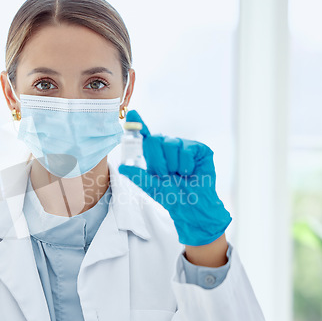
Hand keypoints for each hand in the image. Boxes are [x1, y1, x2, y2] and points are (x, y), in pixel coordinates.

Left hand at [118, 110, 230, 245]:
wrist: (192, 207)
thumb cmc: (172, 197)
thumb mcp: (151, 187)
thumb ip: (137, 176)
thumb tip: (122, 167)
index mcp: (155, 155)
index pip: (145, 136)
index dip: (138, 123)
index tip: (132, 113)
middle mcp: (168, 147)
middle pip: (155, 139)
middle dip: (157, 161)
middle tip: (165, 175)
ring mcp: (184, 146)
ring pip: (170, 143)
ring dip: (172, 165)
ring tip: (178, 175)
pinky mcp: (199, 149)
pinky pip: (186, 149)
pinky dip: (185, 165)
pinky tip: (189, 172)